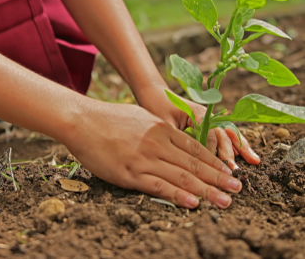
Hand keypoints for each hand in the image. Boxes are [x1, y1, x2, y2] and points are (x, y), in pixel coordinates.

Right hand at [64, 101, 241, 208]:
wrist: (82, 120)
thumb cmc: (108, 118)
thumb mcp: (140, 117)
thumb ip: (158, 129)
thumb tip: (173, 139)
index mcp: (161, 129)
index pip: (195, 149)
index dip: (215, 162)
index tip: (229, 172)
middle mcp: (158, 143)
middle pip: (194, 164)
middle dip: (218, 178)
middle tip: (238, 189)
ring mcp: (144, 158)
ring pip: (182, 177)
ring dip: (206, 190)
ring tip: (225, 201)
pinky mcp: (130, 173)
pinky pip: (159, 186)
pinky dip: (178, 196)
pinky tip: (194, 203)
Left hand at [136, 84, 259, 169]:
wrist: (154, 93)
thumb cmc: (156, 107)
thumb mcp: (163, 123)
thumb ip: (177, 137)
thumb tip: (186, 158)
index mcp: (196, 113)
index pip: (210, 135)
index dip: (213, 152)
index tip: (216, 168)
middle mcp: (206, 115)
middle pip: (222, 135)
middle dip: (230, 153)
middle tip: (235, 171)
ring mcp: (209, 118)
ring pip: (228, 133)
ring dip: (241, 147)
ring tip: (254, 161)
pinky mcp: (207, 123)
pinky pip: (225, 134)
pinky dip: (236, 144)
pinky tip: (248, 155)